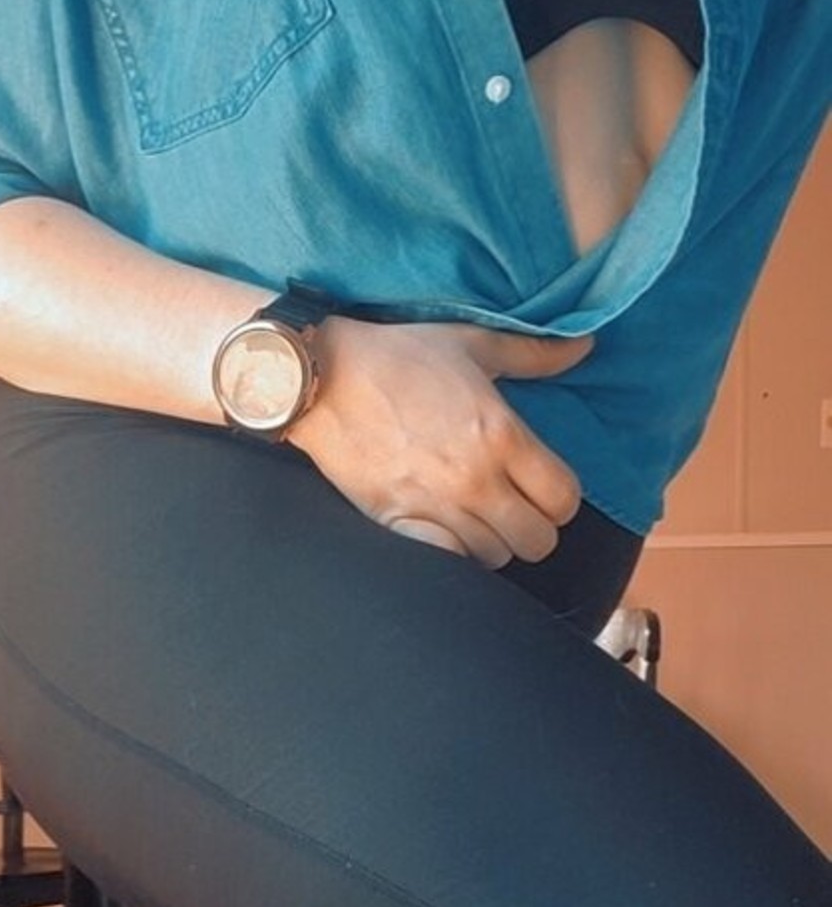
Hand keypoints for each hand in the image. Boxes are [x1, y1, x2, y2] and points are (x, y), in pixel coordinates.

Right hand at [289, 318, 592, 567]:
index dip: (561, 499)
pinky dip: (456, 555)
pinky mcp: (399, 523)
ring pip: (496, 558)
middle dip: (533, 526)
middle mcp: (475, 479)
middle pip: (538, 541)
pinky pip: (449, 563)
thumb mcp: (471, 343)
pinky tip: (449, 534)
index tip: (542, 488)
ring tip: (478, 518)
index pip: (564, 499)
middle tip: (513, 507)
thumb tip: (585, 345)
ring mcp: (437, 506)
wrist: (321, 378)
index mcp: (502, 435)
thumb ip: (535, 353)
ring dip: (494, 542)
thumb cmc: (398, 356)